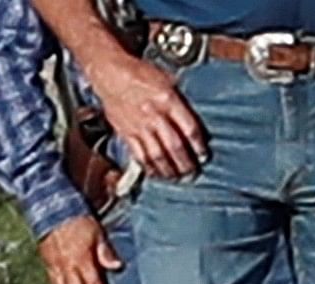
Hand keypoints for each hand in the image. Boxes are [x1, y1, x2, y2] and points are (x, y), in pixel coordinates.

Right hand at [37, 215, 123, 283]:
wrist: (51, 210)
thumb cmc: (78, 219)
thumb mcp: (96, 231)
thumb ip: (105, 251)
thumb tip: (116, 266)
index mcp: (82, 258)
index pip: (93, 282)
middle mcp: (68, 266)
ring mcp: (56, 266)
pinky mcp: (48, 264)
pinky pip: (54, 283)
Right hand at [93, 52, 204, 179]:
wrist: (111, 74)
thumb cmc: (139, 74)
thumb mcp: (167, 80)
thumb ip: (179, 100)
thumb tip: (190, 118)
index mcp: (168, 100)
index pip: (189, 128)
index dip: (198, 145)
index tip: (203, 155)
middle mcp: (155, 116)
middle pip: (174, 147)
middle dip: (185, 163)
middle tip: (192, 173)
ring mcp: (139, 127)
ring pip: (157, 155)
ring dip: (168, 170)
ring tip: (176, 177)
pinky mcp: (126, 134)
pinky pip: (139, 155)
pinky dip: (148, 167)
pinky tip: (155, 173)